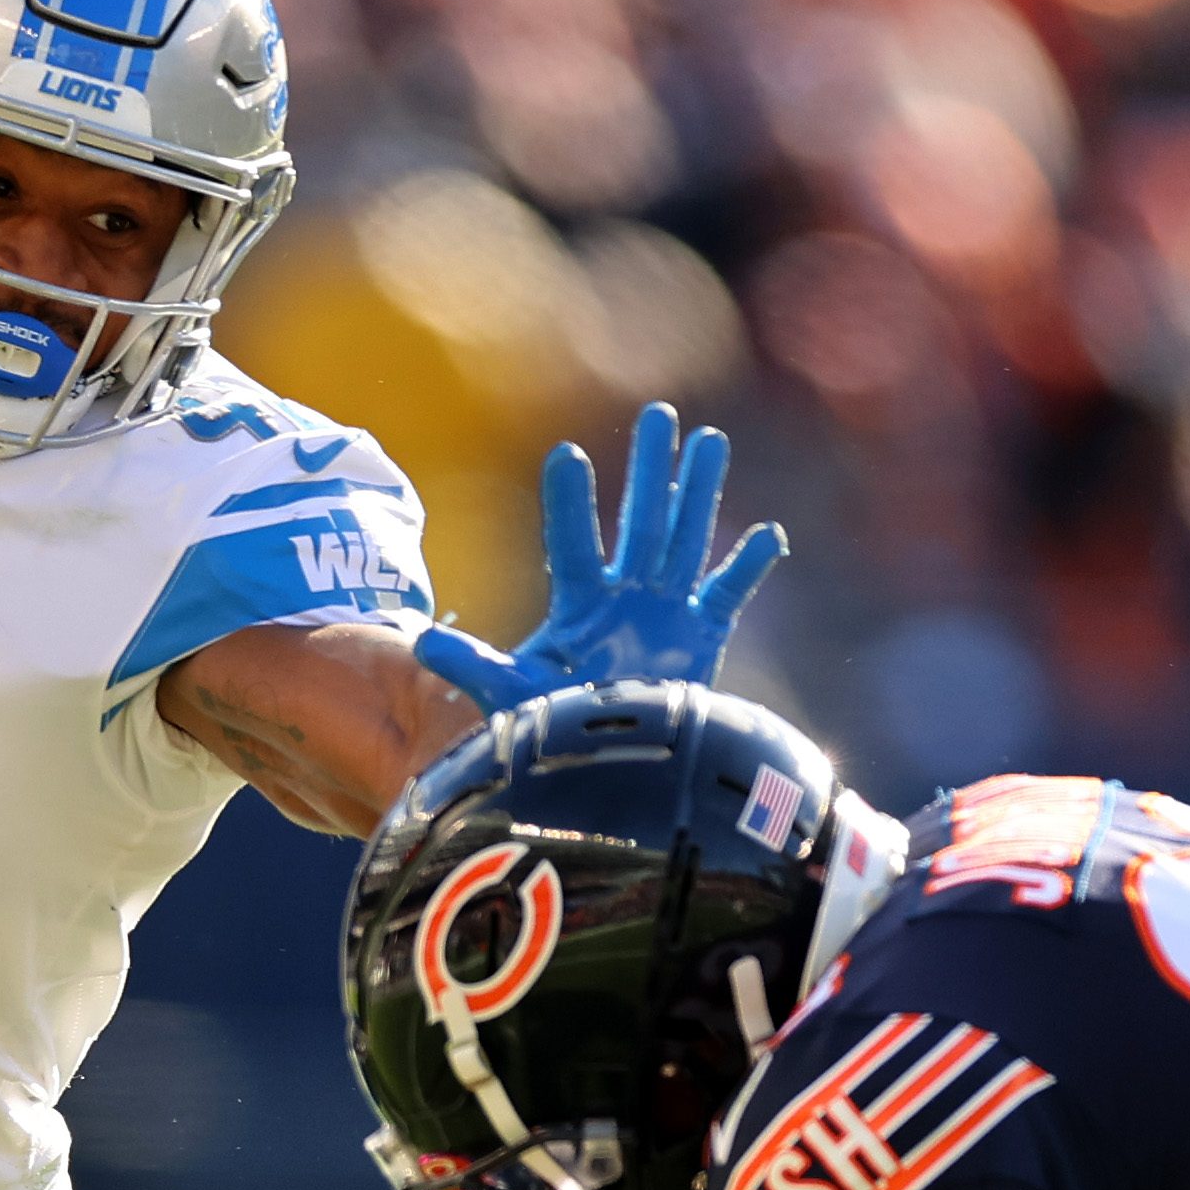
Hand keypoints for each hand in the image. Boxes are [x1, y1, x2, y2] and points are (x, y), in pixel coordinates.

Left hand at [412, 399, 788, 714]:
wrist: (612, 776)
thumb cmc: (558, 734)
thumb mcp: (513, 697)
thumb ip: (474, 666)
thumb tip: (420, 640)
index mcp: (579, 606)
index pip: (573, 543)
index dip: (570, 504)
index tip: (565, 455)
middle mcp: (625, 596)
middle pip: (640, 520)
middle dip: (649, 468)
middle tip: (658, 413)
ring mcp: (666, 611)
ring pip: (687, 537)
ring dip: (698, 491)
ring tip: (710, 440)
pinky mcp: (703, 636)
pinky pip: (728, 593)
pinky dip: (748, 566)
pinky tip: (769, 533)